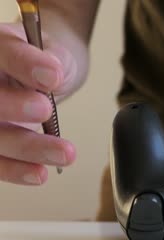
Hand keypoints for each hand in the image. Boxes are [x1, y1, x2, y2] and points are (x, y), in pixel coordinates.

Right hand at [0, 23, 77, 184]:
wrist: (45, 76)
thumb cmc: (44, 60)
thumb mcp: (51, 49)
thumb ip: (48, 59)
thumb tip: (51, 74)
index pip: (0, 52)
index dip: (21, 63)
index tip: (53, 75)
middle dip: (10, 106)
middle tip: (43, 109)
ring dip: (25, 147)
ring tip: (64, 152)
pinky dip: (15, 170)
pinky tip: (39, 173)